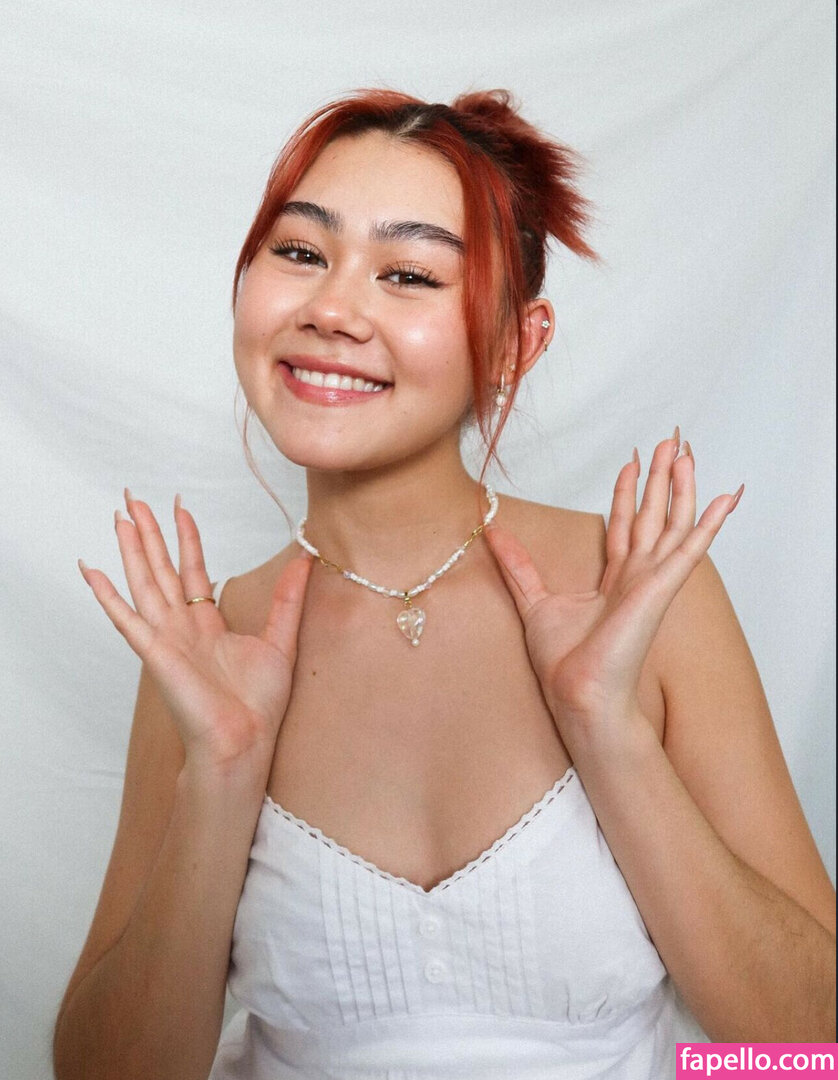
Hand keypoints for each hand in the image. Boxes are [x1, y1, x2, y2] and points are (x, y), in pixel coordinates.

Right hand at [79, 492, 311, 769]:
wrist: (245, 741)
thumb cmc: (259, 704)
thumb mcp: (281, 640)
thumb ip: (288, 600)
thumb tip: (305, 561)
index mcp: (207, 626)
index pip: (192, 572)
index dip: (186, 539)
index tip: (180, 508)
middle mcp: (182, 629)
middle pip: (161, 570)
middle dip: (148, 534)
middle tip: (133, 499)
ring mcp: (165, 639)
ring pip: (144, 584)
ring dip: (130, 551)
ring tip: (118, 518)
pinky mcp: (155, 654)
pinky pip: (127, 619)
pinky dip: (108, 596)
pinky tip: (91, 571)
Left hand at [485, 434, 742, 739]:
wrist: (577, 693)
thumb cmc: (562, 663)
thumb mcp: (533, 600)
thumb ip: (518, 566)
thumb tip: (492, 533)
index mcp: (613, 581)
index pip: (624, 526)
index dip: (628, 494)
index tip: (631, 463)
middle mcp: (637, 577)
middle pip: (653, 516)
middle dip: (660, 479)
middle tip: (671, 441)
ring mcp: (653, 581)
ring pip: (673, 522)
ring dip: (682, 487)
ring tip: (689, 452)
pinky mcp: (661, 588)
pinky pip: (691, 548)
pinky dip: (710, 522)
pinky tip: (726, 497)